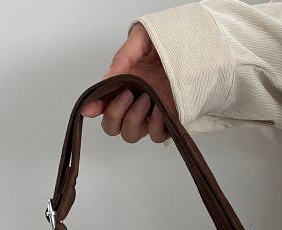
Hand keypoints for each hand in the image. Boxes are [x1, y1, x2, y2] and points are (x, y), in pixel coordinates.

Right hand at [80, 23, 177, 143]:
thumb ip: (123, 58)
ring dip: (134, 120)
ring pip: (130, 134)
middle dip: (115, 115)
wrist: (192, 48)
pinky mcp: (167, 121)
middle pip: (112, 127)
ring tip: (146, 99)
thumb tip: (108, 78)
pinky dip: (155, 127)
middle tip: (128, 95)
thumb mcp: (140, 40)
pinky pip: (157, 136)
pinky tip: (159, 110)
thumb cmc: (164, 44)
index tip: (90, 107)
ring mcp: (149, 114)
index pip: (101, 105)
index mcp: (121, 85)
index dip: (93, 108)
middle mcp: (132, 103)